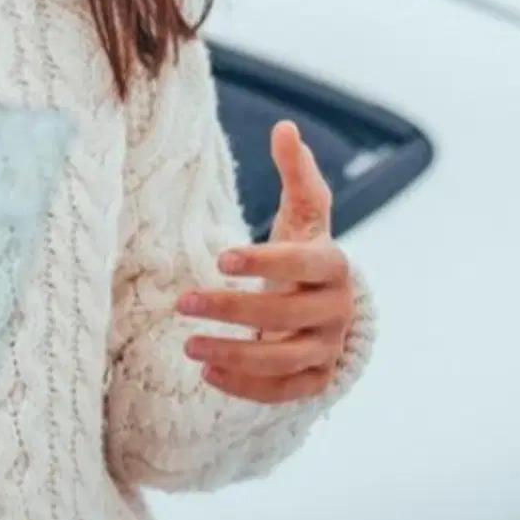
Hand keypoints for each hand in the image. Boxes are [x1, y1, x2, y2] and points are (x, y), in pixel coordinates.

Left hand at [176, 121, 357, 405]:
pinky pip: (281, 392)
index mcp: (335, 266)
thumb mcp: (304, 213)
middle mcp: (336, 311)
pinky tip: (206, 371)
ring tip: (188, 343)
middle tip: (183, 301)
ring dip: (233, 354)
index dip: (265, 262)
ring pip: (282, 360)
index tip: (220, 258)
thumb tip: (284, 127)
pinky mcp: (314, 381)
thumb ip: (296, 173)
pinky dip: (244, 386)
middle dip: (232, 309)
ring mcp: (327, 350)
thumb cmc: (306, 253)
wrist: (328, 309)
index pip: (304, 265)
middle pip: (285, 316)